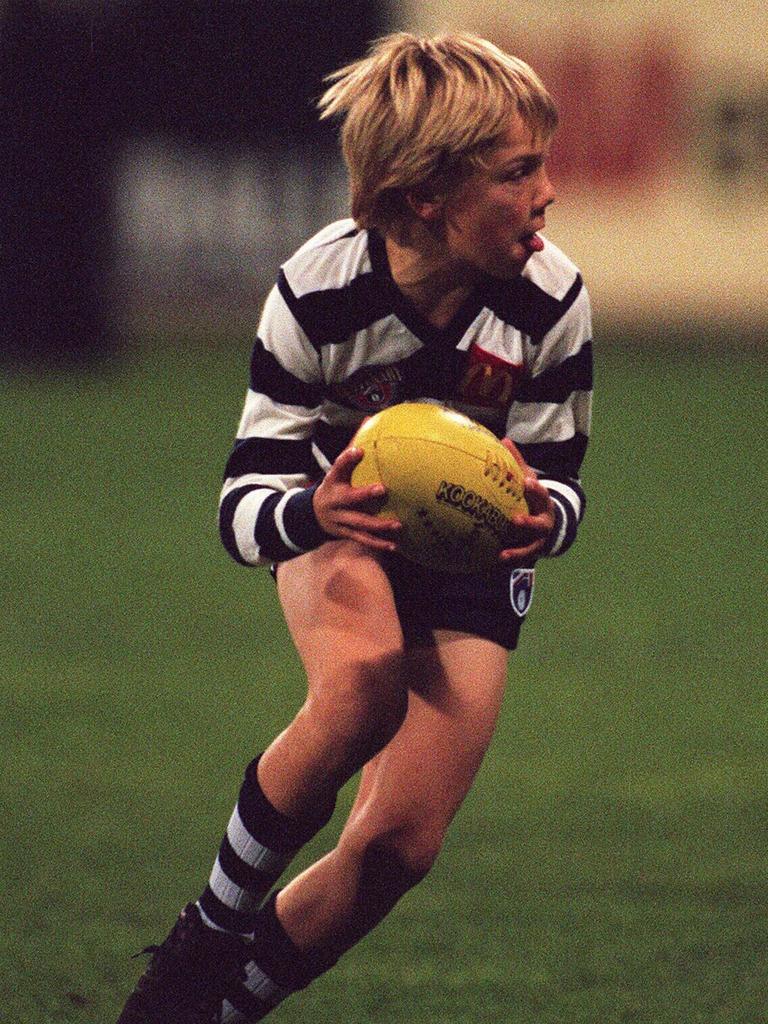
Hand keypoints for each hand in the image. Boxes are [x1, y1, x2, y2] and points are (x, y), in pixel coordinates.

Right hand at [313, 447, 400, 552]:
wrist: (312, 514)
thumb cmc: (334, 487)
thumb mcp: (337, 472)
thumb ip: (351, 456)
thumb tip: (367, 423)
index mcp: (333, 482)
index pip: (338, 467)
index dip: (347, 459)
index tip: (359, 451)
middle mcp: (334, 501)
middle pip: (349, 498)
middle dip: (364, 494)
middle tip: (382, 489)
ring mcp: (339, 519)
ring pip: (358, 523)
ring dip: (378, 525)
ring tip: (397, 525)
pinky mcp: (345, 533)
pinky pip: (362, 539)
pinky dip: (377, 543)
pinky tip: (393, 546)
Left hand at [497, 438, 554, 565]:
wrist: (552, 523)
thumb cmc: (533, 497)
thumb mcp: (529, 480)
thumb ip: (518, 463)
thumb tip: (504, 439)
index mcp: (542, 501)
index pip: (541, 493)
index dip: (534, 488)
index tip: (526, 483)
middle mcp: (544, 521)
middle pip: (539, 523)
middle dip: (528, 522)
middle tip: (514, 520)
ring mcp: (539, 539)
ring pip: (531, 546)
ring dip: (518, 550)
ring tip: (503, 554)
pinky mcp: (533, 550)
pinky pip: (522, 556)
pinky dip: (511, 558)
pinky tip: (497, 559)